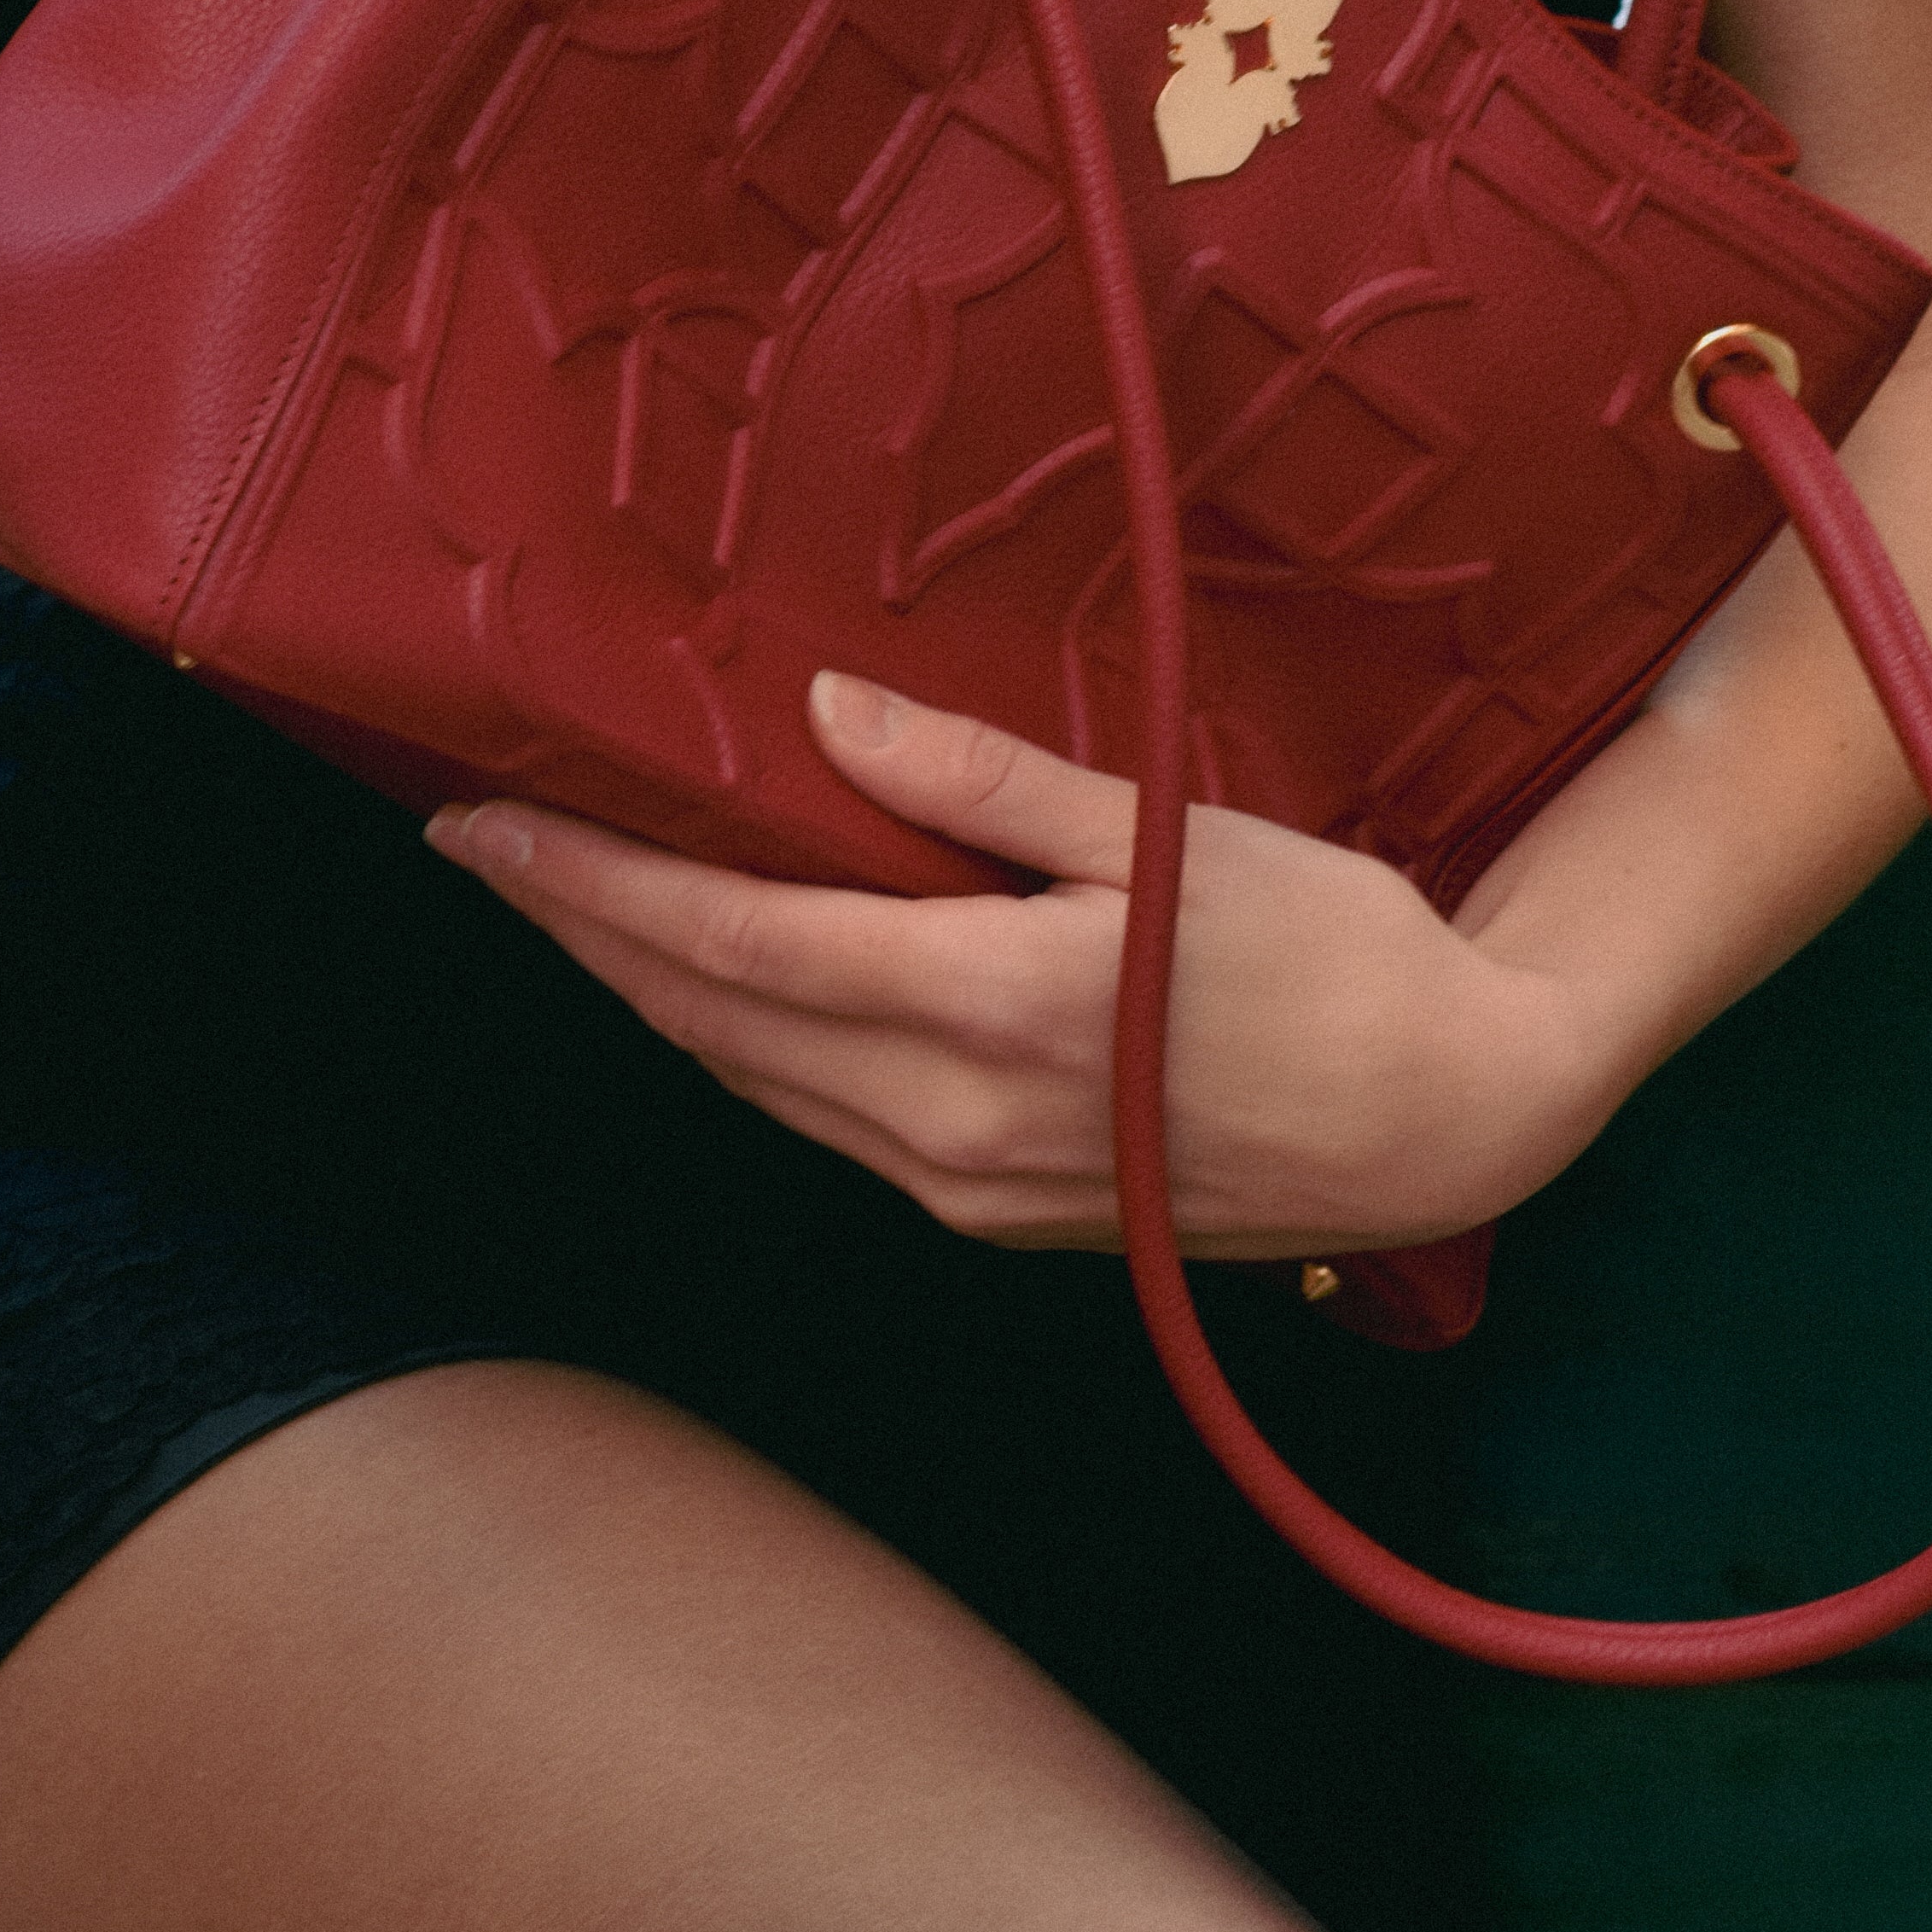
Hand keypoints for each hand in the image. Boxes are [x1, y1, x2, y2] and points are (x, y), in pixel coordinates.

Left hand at [426, 674, 1612, 1256]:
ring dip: (653, 995)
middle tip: (485, 848)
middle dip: (583, 934)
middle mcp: (945, 1119)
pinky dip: (746, 1045)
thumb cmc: (1331, 948)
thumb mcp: (1168, 833)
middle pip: (708, 1020)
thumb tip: (825, 717)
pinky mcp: (993, 1215)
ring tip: (575, 906)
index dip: (587, 885)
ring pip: (753, 1081)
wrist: (1449, 1116)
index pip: (725, 940)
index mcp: (983, 1007)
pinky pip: (822, 1123)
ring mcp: (962, 1184)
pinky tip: (722, 987)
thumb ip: (985, 782)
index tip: (481, 825)